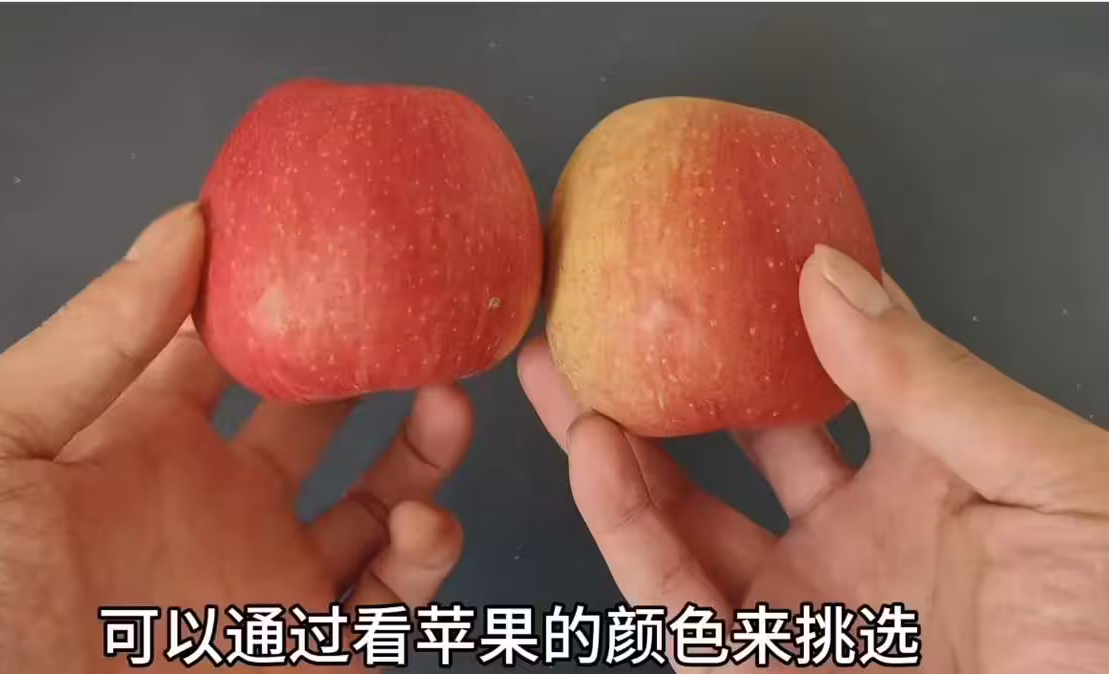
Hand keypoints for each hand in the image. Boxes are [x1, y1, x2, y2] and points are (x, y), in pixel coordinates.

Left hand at [0, 204, 470, 671]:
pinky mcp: (310, 653)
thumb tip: (184, 227)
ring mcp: (265, 579)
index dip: (268, 290)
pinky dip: (427, 552)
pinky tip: (419, 519)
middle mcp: (211, 505)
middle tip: (410, 312)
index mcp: (133, 447)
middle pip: (315, 411)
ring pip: (378, 497)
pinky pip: (394, 596)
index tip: (326, 235)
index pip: (215, 345)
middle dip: (364, 358)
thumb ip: (89, 340)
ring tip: (447, 396)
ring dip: (424, 445)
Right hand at [519, 244, 1108, 671]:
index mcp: (937, 478)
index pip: (838, 377)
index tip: (715, 254)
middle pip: (733, 447)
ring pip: (682, 527)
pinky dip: (626, 532)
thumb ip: (930, 380)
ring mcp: (812, 611)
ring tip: (560, 376)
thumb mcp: (1049, 475)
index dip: (777, 314)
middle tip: (602, 318)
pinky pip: (679, 606)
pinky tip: (598, 457)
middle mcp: (862, 539)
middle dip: (663, 382)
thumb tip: (828, 269)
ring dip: (613, 454)